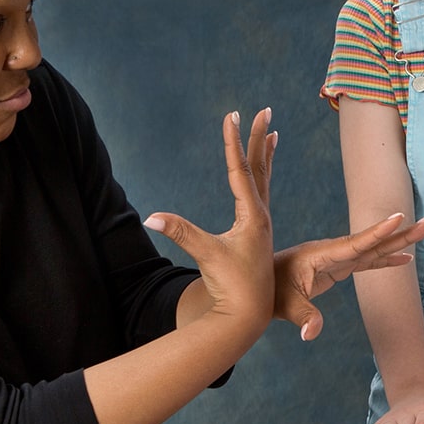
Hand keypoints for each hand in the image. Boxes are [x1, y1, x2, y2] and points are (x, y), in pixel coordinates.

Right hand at [143, 109, 276, 321]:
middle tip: (264, 110)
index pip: (240, 170)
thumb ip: (181, 233)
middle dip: (258, 137)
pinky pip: (259, 195)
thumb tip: (152, 217)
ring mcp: (260, 224)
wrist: (247, 314)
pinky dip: (260, 177)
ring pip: (262, 180)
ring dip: (264, 154)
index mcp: (252, 216)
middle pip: (259, 167)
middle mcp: (260, 215)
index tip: (232, 115)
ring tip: (271, 132)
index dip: (234, 141)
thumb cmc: (231, 286)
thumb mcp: (206, 255)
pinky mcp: (255, 234)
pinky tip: (259, 174)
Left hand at [274, 214, 423, 340]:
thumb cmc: (269, 293)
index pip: (356, 243)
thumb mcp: (284, 305)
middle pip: (374, 242)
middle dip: (402, 233)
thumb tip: (312, 334)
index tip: (399, 218)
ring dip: (399, 242)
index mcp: (322, 255)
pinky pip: (367, 262)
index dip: (378, 233)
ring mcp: (337, 259)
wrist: (256, 287)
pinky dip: (386, 260)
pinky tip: (405, 259)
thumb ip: (302, 316)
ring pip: (374, 249)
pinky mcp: (338, 268)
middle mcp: (333, 253)